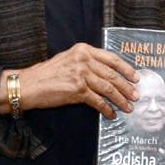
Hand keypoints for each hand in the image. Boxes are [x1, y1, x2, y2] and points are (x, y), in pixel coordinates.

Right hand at [0, 43, 137, 117]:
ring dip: (120, 99)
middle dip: (126, 87)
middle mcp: (84, 60)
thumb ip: (87, 62)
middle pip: (112, 74)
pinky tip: (111, 114)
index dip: (126, 69)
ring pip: (108, 88)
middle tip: (136, 95)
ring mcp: (81, 75)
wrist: (28, 85)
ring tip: (128, 107)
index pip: (111, 58)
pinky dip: (106, 109)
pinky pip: (97, 101)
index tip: (136, 77)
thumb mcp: (69, 59)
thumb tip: (108, 73)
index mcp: (84, 50)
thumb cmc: (48, 74)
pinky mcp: (77, 90)